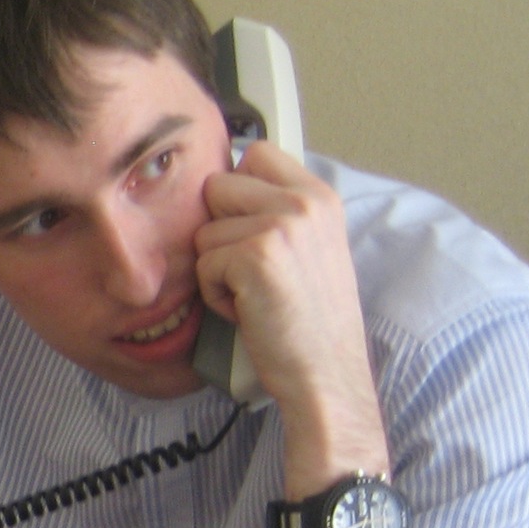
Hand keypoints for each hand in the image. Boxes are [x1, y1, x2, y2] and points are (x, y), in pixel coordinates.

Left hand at [195, 142, 387, 478]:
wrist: (325, 373)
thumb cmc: (310, 321)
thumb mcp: (310, 249)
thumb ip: (278, 212)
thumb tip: (222, 186)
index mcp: (320, 196)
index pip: (256, 154)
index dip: (236, 192)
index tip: (245, 229)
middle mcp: (305, 202)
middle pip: (217, 187)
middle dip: (219, 232)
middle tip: (250, 271)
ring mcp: (281, 225)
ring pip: (204, 230)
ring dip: (216, 268)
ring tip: (253, 295)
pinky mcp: (255, 255)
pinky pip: (203, 263)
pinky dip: (215, 294)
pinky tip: (247, 311)